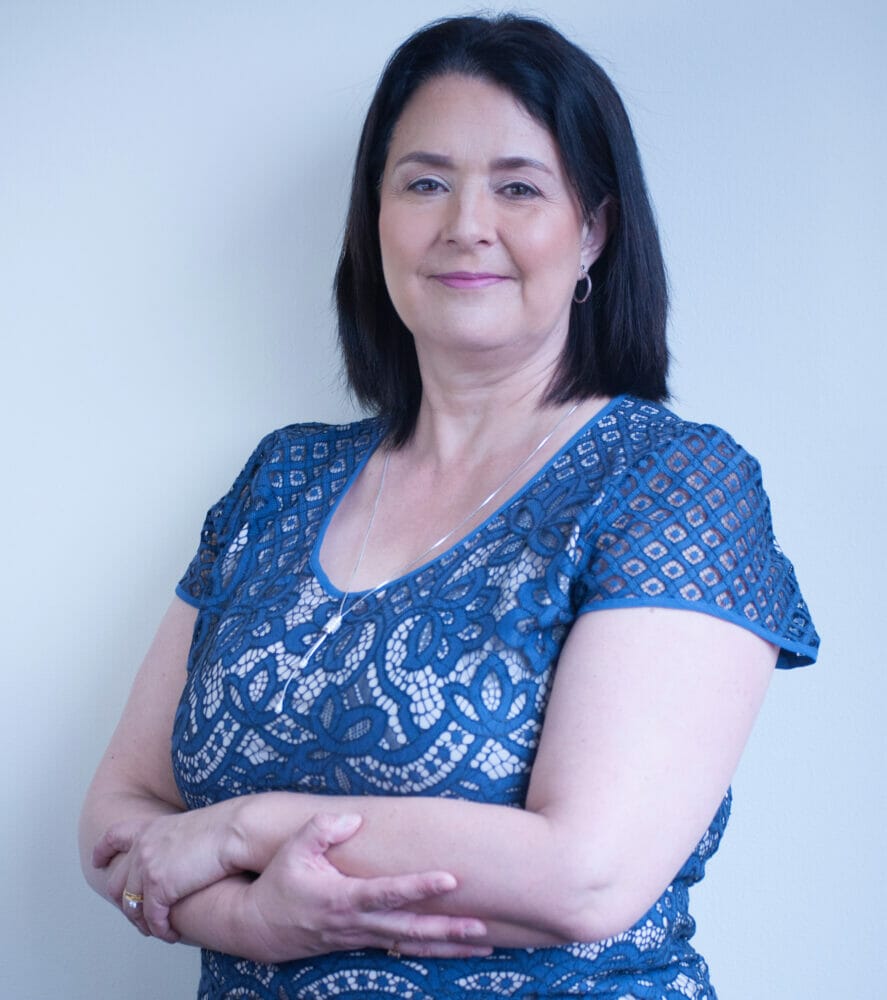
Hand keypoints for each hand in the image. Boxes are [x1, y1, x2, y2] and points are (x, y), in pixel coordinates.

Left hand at [94, 805, 238, 941]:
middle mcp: (143, 846)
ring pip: (130, 906)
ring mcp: (148, 866)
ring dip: (142, 923)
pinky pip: (152, 919)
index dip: (103, 850)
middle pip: (116, 882)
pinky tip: (172, 934)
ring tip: (157, 930)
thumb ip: (174, 843)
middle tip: (138, 915)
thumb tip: (177, 861)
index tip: (98, 861)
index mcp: (150, 828)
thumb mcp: (190, 829)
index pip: (114, 836)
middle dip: (124, 902)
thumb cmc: (226, 827)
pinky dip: (161, 930)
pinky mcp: (159, 887)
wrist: (236, 830)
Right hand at [234, 813, 490, 962]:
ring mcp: (362, 937)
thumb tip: (354, 819)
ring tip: (485, 945)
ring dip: (448, 946)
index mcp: (342, 898)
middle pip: (409, 928)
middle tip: (482, 926)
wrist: (261, 928)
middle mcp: (357, 923)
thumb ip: (322, 829)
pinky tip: (458, 950)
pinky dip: (432, 952)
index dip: (419, 887)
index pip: (388, 893)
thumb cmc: (280, 883)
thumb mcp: (293, 849)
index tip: (450, 879)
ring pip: (412, 944)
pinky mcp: (365, 943)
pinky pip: (404, 949)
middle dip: (447, 929)